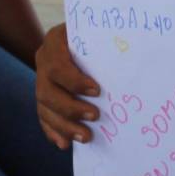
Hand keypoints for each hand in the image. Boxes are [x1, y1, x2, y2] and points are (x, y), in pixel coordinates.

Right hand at [35, 22, 99, 148]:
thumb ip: (107, 41)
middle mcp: (43, 61)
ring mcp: (41, 80)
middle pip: (46, 91)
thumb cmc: (96, 33)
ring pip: (44, 108)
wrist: (81, 36)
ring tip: (86, 136)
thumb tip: (133, 57)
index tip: (97, 91)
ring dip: (64, 125)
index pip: (57, 65)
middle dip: (70, 108)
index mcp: (55, 42)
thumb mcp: (98, 31)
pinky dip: (54, 132)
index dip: (74, 81)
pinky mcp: (43, 97)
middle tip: (95, 116)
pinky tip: (66, 144)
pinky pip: (43, 117)